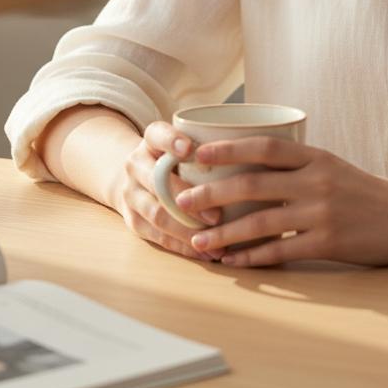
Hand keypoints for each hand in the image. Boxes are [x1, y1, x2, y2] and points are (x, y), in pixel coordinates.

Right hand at [111, 120, 224, 262]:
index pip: (157, 134)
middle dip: (186, 198)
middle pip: (157, 181)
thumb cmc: (176, 159)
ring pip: (157, 214)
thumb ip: (209, 145)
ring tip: (217, 241)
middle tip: (217, 215)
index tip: (190, 148)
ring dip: (188, 230)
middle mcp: (136, 164)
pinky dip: (184, 246)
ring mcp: (131, 194)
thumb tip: (257, 152)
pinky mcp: (133, 221)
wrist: (136, 177)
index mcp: (151, 139)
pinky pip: (158, 237)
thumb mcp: (183, 142)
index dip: (171, 141)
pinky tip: (208, 253)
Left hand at [172, 137, 387, 267]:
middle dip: (212, 193)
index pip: (264, 146)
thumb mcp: (334, 166)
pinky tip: (233, 262)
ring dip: (225, 233)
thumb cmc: (368, 192)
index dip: (228, 148)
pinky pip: (281, 251)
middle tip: (183, 199)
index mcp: (316, 157)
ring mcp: (322, 212)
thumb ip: (298, 165)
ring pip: (261, 221)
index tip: (198, 152)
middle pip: (253, 183)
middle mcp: (316, 180)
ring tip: (198, 242)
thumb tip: (252, 166)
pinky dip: (253, 258)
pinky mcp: (330, 243)